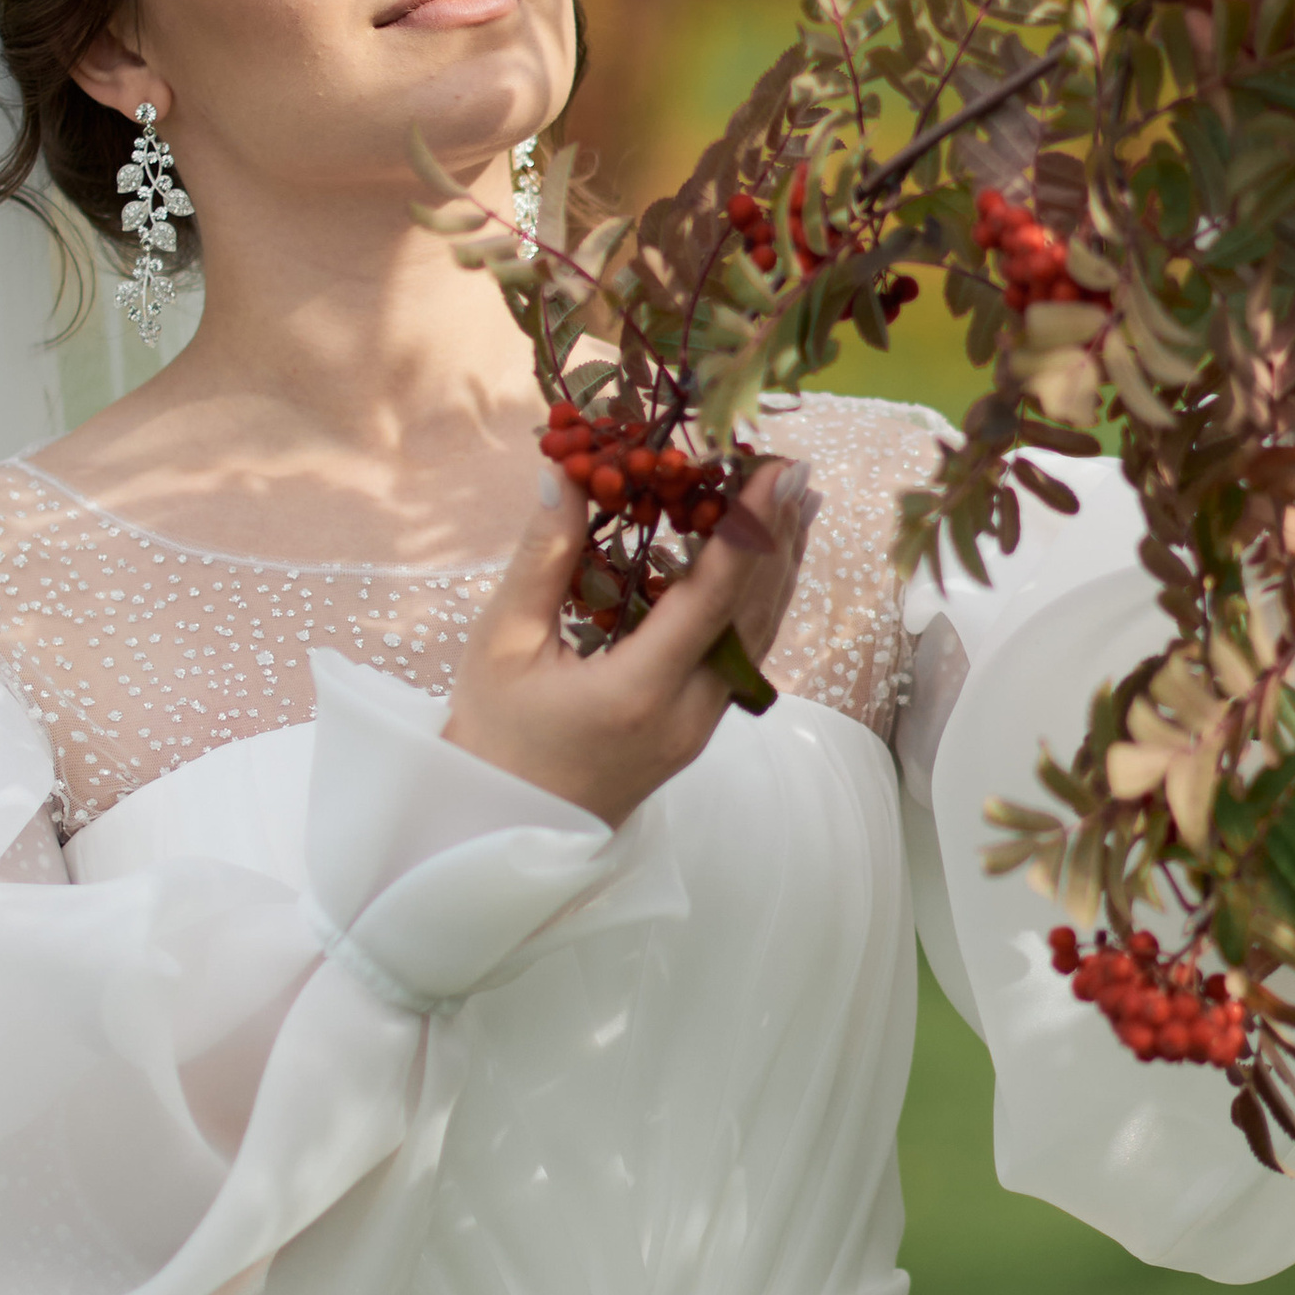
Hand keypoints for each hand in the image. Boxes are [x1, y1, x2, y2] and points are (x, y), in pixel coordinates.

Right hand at [443, 456, 814, 828]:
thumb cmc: (493, 737)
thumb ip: (542, 556)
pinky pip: (743, 657)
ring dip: (779, 567)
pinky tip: (767, 565)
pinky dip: (759, 602)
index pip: (712, 599)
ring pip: (758, 638)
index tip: (774, 470)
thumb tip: (563, 472)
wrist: (503, 827)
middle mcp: (686, 714)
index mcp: (637, 692)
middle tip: (795, 467)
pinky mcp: (698, 731)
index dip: (749, 529)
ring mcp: (700, 728)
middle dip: (778, 538)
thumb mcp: (502, 643)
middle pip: (753, 616)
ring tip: (801, 501)